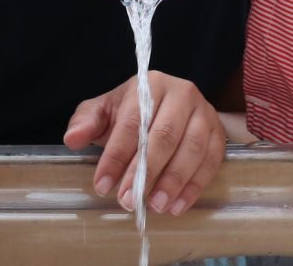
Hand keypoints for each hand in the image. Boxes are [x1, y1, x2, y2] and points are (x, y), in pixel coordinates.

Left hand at [63, 72, 226, 216]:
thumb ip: (86, 122)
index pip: (132, 121)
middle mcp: (182, 94)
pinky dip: (194, 187)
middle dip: (144, 173)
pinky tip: (176, 206)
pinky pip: (210, 162)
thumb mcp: (105, 110)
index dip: (116, 156)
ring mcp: (204, 113)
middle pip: (163, 136)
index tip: (103, 185)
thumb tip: (73, 138)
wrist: (169, 106)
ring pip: (190, 150)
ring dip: (172, 182)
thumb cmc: (132, 112)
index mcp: (150, 84)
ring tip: (154, 206)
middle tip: (127, 201)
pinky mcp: (219, 134)